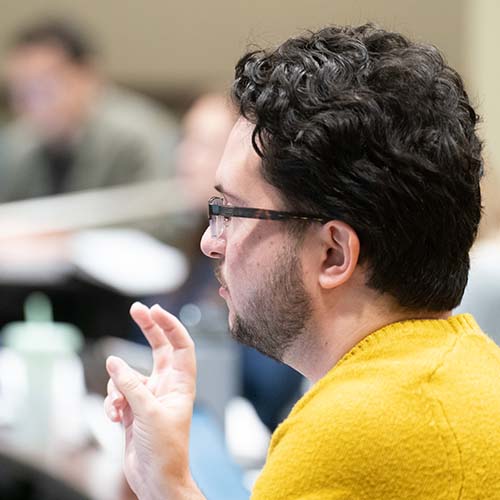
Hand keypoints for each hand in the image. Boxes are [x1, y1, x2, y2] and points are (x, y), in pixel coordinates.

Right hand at [104, 302, 203, 499]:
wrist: (156, 480)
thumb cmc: (165, 449)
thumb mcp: (148, 412)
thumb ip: (130, 385)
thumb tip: (114, 362)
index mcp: (181, 383)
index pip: (181, 345)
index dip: (171, 325)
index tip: (156, 310)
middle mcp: (166, 385)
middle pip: (158, 347)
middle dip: (147, 328)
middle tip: (136, 308)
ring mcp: (149, 395)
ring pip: (128, 374)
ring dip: (118, 386)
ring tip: (120, 407)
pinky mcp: (133, 408)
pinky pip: (118, 393)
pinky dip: (112, 401)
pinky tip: (114, 417)